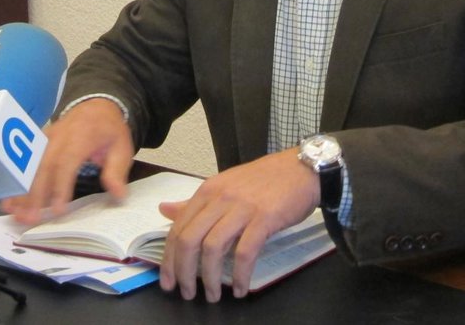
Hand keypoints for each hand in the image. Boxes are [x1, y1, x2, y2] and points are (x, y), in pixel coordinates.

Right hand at [0, 98, 133, 224]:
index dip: (60, 185)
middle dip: (34, 193)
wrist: (96, 105)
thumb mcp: (122, 147)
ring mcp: (45, 138)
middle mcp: (59, 136)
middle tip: (29, 218)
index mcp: (82, 135)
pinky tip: (9, 200)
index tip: (57, 210)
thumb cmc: (108, 130)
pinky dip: (17, 182)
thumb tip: (118, 195)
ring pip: (30, 165)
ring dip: (21, 190)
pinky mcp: (37, 143)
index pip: (67, 161)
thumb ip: (117, 171)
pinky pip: (25, 163)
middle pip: (43, 165)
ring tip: (15, 212)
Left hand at [158, 148, 318, 301]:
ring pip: (213, 247)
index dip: (169, 259)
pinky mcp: (264, 218)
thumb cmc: (263, 180)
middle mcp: (220, 198)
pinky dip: (240, 274)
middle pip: (190, 239)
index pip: (178, 228)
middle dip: (184, 272)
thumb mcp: (224, 186)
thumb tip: (164, 209)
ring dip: (210, 277)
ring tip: (212, 295)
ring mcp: (241, 208)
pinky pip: (245, 252)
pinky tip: (239, 288)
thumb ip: (195, 203)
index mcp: (207, 191)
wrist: (300, 169)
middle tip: (187, 293)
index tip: (167, 281)